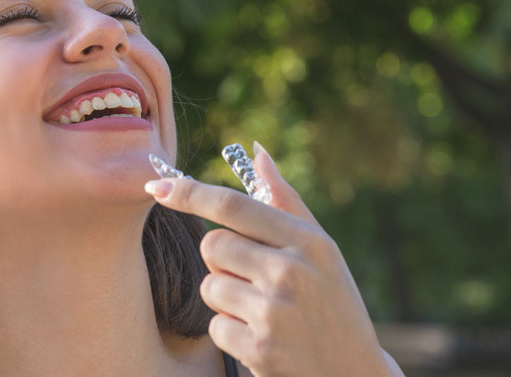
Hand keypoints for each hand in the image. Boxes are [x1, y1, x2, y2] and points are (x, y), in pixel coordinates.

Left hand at [145, 143, 401, 376]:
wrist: (354, 376)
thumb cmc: (333, 305)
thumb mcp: (322, 251)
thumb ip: (286, 202)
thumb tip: (258, 154)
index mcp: (309, 242)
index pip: (232, 206)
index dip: (189, 193)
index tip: (156, 186)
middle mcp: (291, 272)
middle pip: (212, 245)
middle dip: (222, 261)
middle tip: (256, 280)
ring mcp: (274, 313)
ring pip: (210, 286)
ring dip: (227, 300)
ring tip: (266, 313)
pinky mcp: (259, 349)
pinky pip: (214, 326)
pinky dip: (231, 333)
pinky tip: (264, 340)